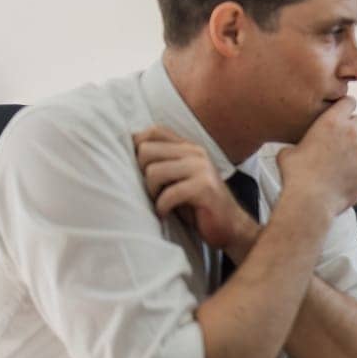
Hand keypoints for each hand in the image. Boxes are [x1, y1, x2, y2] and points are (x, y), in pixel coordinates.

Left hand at [134, 126, 259, 257]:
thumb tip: (127, 152)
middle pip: (146, 150)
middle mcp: (196, 153)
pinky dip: (162, 207)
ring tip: (161, 203)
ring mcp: (202, 169)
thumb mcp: (178, 178)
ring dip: (152, 193)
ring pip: (153, 172)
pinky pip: (168, 194)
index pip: (154, 131)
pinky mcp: (205, 188)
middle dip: (142, 174)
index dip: (138, 147)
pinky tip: (166, 214)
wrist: (230, 226)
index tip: (141, 170)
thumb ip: (162, 162)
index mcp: (189, 147)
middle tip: (154, 191)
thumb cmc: (197, 205)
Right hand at [275, 97, 356, 218]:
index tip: (343, 114)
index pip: (348, 102)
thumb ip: (300, 143)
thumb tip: (295, 148)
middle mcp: (351, 131)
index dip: (345, 108)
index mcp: (330, 122)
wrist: (311, 200)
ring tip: (343, 166)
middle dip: (352, 130)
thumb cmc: (296, 176)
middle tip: (341, 144)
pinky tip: (350, 178)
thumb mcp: (288, 152)